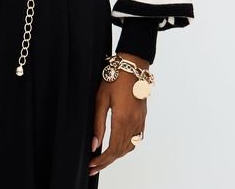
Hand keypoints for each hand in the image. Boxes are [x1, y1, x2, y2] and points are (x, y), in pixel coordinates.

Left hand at [88, 53, 149, 176]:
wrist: (133, 67)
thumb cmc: (115, 78)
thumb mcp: (101, 99)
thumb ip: (98, 124)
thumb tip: (94, 144)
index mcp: (122, 120)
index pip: (112, 149)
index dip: (102, 160)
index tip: (92, 165)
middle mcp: (133, 124)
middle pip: (120, 151)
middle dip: (106, 162)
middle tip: (93, 167)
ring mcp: (140, 121)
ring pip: (129, 147)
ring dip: (116, 156)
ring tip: (103, 160)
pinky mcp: (142, 118)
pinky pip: (136, 139)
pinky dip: (126, 148)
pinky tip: (118, 147)